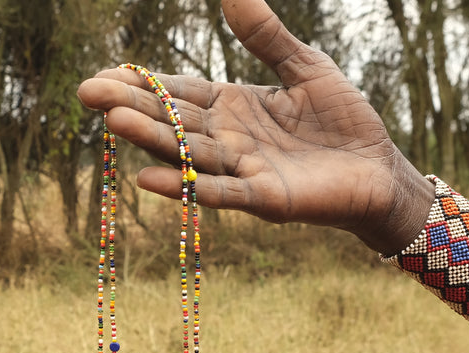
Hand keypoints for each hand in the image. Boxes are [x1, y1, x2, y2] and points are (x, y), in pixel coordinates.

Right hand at [76, 0, 432, 253]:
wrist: (381, 167)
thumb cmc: (343, 119)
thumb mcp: (305, 65)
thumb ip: (267, 36)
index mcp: (233, 106)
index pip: (179, 92)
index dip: (142, 84)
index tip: (104, 74)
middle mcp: (228, 140)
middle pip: (173, 121)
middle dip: (132, 106)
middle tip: (87, 93)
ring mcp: (243, 171)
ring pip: (189, 153)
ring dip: (152, 140)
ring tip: (115, 123)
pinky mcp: (265, 199)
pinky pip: (221, 193)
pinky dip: (187, 187)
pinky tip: (150, 179)